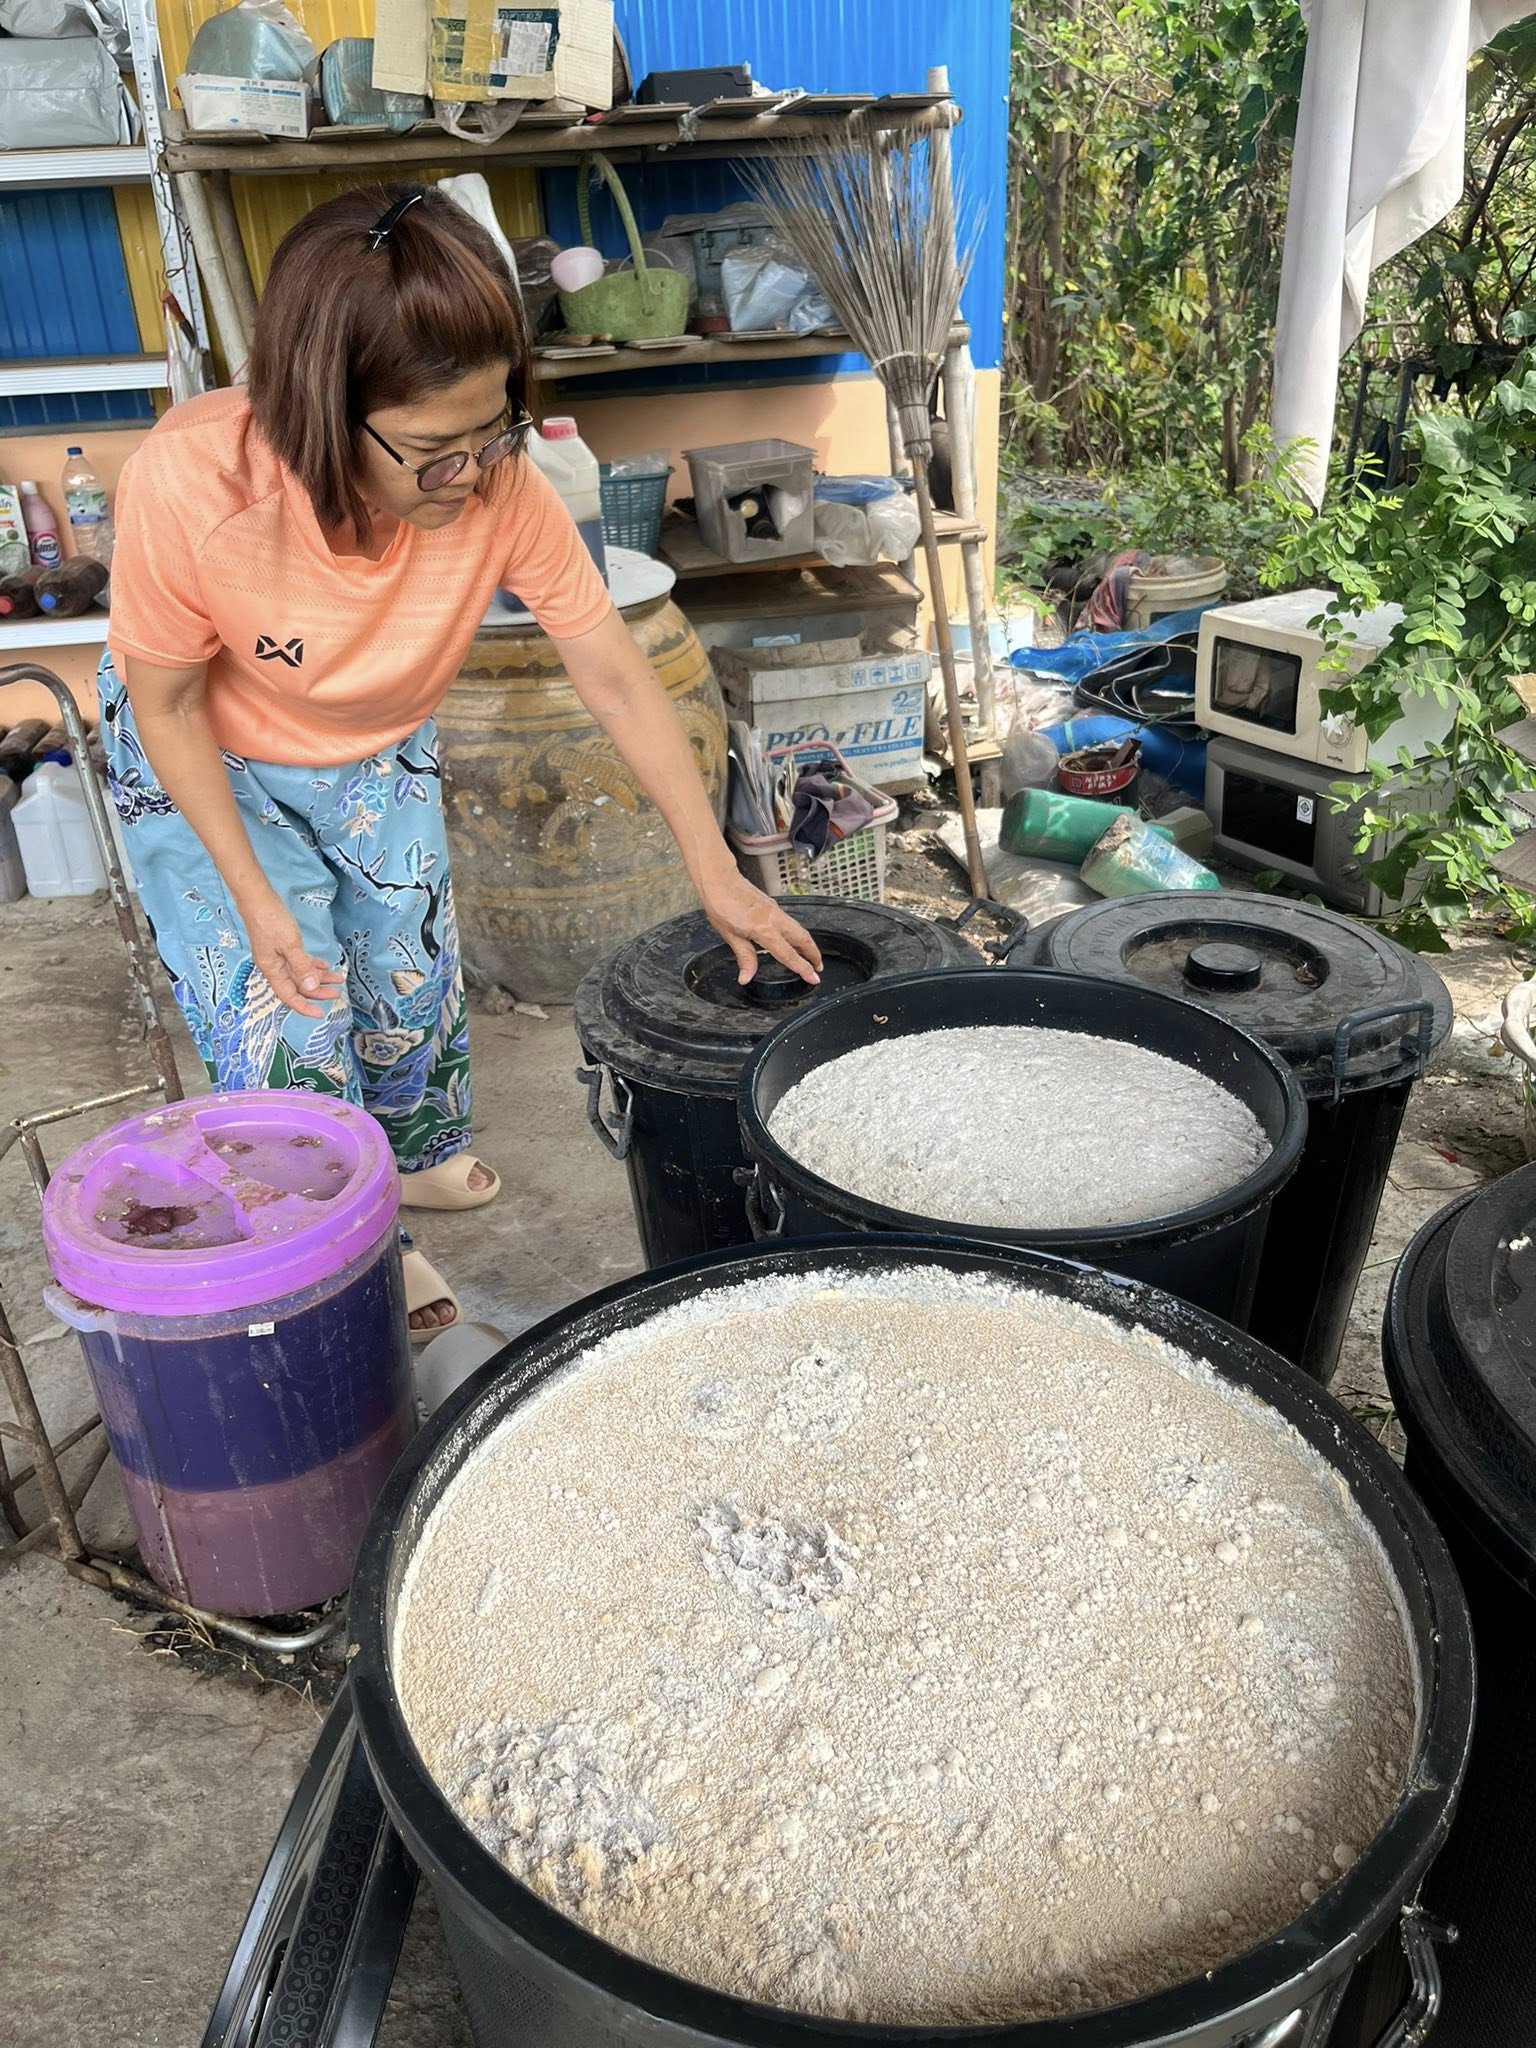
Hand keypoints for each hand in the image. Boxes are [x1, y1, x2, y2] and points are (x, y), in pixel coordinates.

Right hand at [238, 891, 345, 1017]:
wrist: (257, 899)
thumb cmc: (270, 920)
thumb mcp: (290, 944)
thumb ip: (302, 967)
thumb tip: (311, 988)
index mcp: (272, 970)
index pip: (289, 996)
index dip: (304, 1007)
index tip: (320, 1013)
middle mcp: (274, 967)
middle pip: (297, 986)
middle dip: (317, 991)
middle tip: (336, 992)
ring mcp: (277, 957)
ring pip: (300, 973)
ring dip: (318, 976)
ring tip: (337, 978)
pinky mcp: (280, 947)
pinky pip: (298, 961)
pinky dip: (310, 965)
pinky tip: (323, 965)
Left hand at [699, 868, 822, 986]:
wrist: (719, 879)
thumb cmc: (720, 904)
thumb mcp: (730, 936)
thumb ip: (745, 957)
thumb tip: (746, 977)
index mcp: (764, 929)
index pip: (788, 954)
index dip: (803, 968)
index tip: (814, 978)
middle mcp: (774, 919)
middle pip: (803, 939)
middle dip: (814, 954)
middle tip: (818, 968)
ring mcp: (775, 910)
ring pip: (799, 930)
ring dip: (808, 944)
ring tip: (810, 956)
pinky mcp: (773, 906)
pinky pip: (791, 923)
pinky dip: (798, 934)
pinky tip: (794, 939)